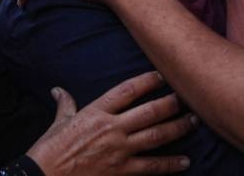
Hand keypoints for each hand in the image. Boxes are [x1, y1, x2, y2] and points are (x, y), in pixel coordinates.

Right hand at [26, 71, 194, 174]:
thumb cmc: (49, 149)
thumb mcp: (58, 122)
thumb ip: (65, 104)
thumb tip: (58, 90)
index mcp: (96, 111)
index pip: (127, 90)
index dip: (147, 81)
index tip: (162, 76)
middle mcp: (111, 128)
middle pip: (149, 111)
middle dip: (171, 104)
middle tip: (188, 98)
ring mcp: (118, 150)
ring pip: (155, 136)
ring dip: (177, 128)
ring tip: (193, 123)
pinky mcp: (120, 171)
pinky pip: (151, 166)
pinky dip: (169, 164)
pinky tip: (185, 162)